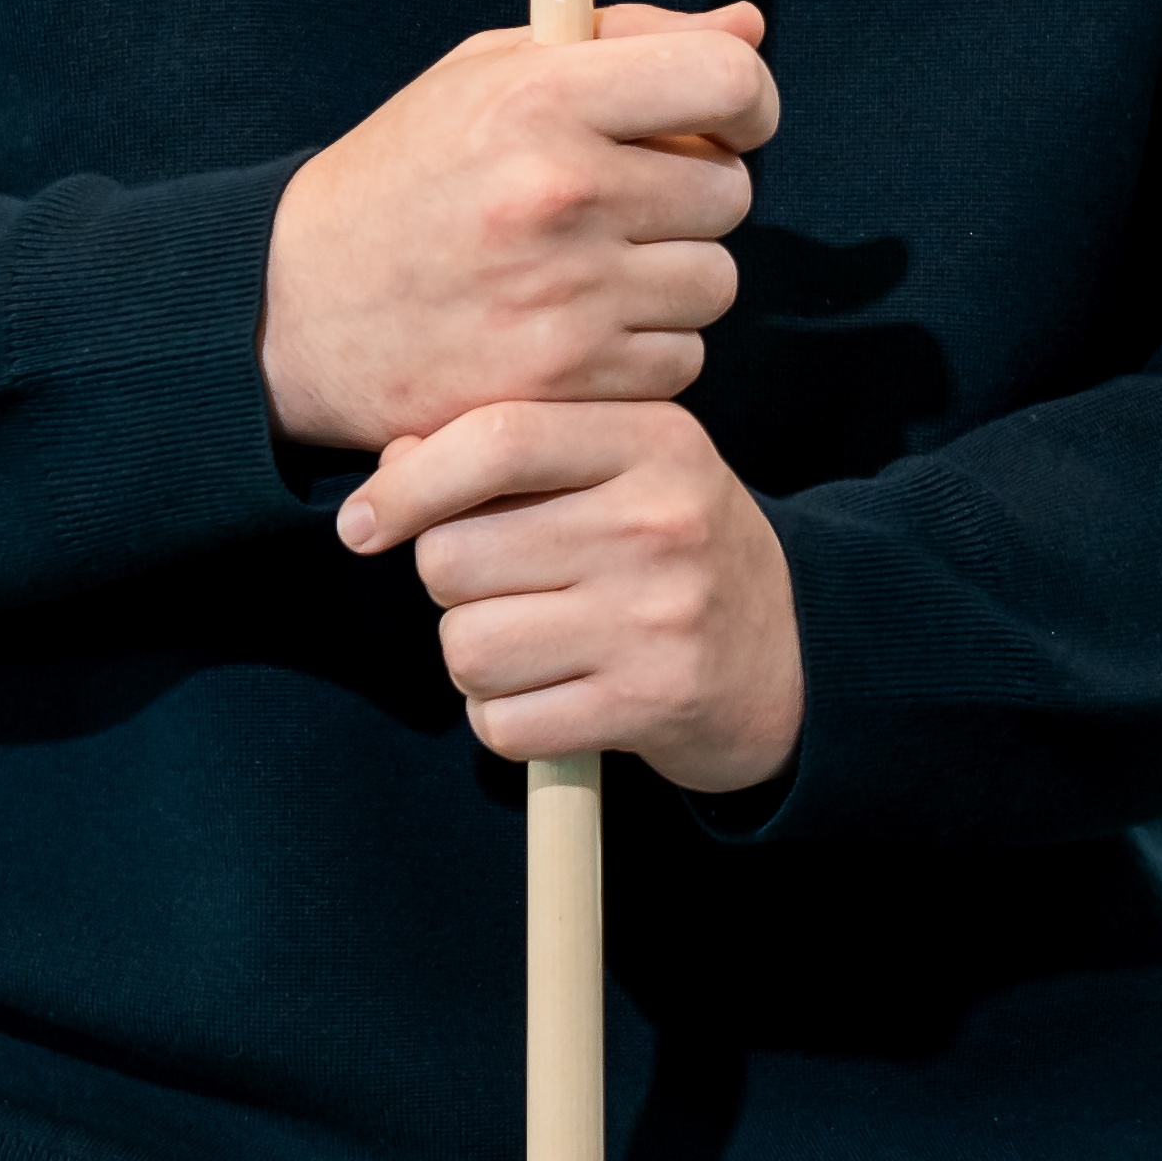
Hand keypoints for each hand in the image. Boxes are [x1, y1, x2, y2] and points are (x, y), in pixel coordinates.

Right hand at [261, 4, 778, 452]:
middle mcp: (559, 191)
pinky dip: (641, 353)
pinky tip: (571, 330)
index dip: (747, 100)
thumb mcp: (491, 75)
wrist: (294, 310)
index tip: (725, 120)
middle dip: (690, 196)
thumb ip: (627, 41)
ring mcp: (565, 294)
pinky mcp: (563, 382)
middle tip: (620, 204)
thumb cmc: (410, 175)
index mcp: (543, 97)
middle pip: (730, 191)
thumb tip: (749, 25)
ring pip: (714, 283)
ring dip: (670, 280)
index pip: (727, 78)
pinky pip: (678, 363)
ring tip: (586, 270)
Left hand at [335, 400, 805, 792]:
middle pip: (454, 557)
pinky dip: (507, 721)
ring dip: (476, 661)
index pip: (498, 438)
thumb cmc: (678, 550)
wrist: (797, 654)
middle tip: (506, 593)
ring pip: (466, 648)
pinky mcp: (651, 704)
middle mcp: (661, 521)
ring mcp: (659, 616)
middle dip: (452, 588)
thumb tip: (393, 462)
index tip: (364, 524)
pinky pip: (502, 723)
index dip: (406, 482)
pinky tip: (557, 697)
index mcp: (655, 439)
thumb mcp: (625, 467)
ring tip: (535, 647)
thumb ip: (518, 448)